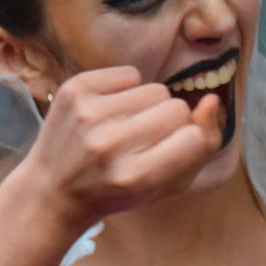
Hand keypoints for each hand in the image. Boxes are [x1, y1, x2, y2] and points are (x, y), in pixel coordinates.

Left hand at [19, 67, 222, 232]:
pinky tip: (110, 111)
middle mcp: (110, 145)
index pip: (194, 138)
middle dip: (170, 123)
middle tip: (144, 142)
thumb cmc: (116, 192)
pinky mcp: (75, 90)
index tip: (171, 152)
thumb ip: (200, 148)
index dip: (190, 141)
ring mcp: (89, 115)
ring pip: (156, 89)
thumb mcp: (164, 187)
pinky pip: (130, 74)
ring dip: (149, 106)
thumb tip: (212, 100)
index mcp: (135, 178)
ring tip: (126, 127)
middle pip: (177, 109)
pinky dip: (126, 90)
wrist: (52, 192)